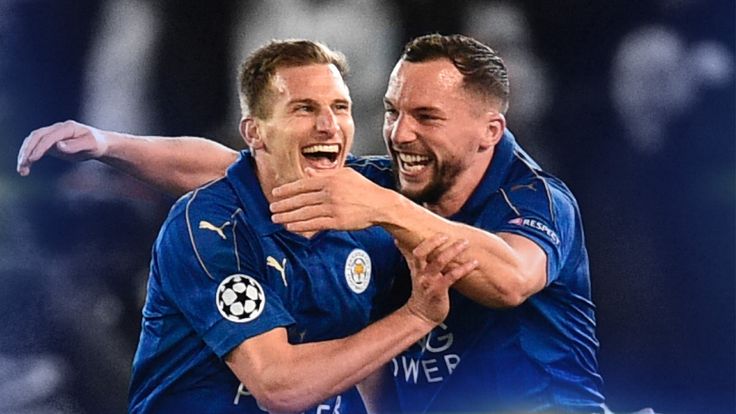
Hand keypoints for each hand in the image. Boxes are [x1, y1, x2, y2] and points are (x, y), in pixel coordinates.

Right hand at [17, 120, 109, 175]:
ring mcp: (52, 135)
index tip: (33, 160)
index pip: (49, 137)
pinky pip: (35, 149)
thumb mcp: (90, 145)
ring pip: (32, 142)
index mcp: (67, 127)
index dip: (40, 147)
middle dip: (27, 150)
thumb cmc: (96, 144)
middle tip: (22, 165)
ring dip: (24, 155)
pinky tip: (25, 169)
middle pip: (36, 137)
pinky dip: (29, 158)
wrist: (98, 144)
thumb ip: (75, 145)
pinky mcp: (50, 144)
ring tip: (21, 170)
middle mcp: (57, 129)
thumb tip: (58, 146)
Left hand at [270, 167, 393, 231]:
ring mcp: (333, 208)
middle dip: (284, 204)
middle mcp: (330, 193)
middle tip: (272, 208)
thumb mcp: (345, 174)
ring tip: (276, 219)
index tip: (275, 193)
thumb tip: (308, 172)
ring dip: (288, 216)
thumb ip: (325, 173)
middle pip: (301, 199)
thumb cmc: (363, 189)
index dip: (287, 190)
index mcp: (330, 179)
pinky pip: (314, 224)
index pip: (303, 184)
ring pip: (305, 213)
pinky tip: (291, 227)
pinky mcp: (337, 222)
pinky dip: (301, 226)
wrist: (380, 205)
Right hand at [401, 234, 477, 324]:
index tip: (431, 225)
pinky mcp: (439, 291)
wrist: (421, 315)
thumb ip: (408, 256)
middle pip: (423, 253)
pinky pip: (452, 277)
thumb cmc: (421, 290)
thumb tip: (398, 240)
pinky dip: (464, 268)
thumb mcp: (413, 272)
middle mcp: (420, 273)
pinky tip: (474, 263)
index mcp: (416, 267)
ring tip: (465, 242)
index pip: (415, 249)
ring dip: (453, 251)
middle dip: (435, 241)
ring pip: (439, 262)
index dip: (423, 239)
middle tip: (448, 233)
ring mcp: (429, 282)